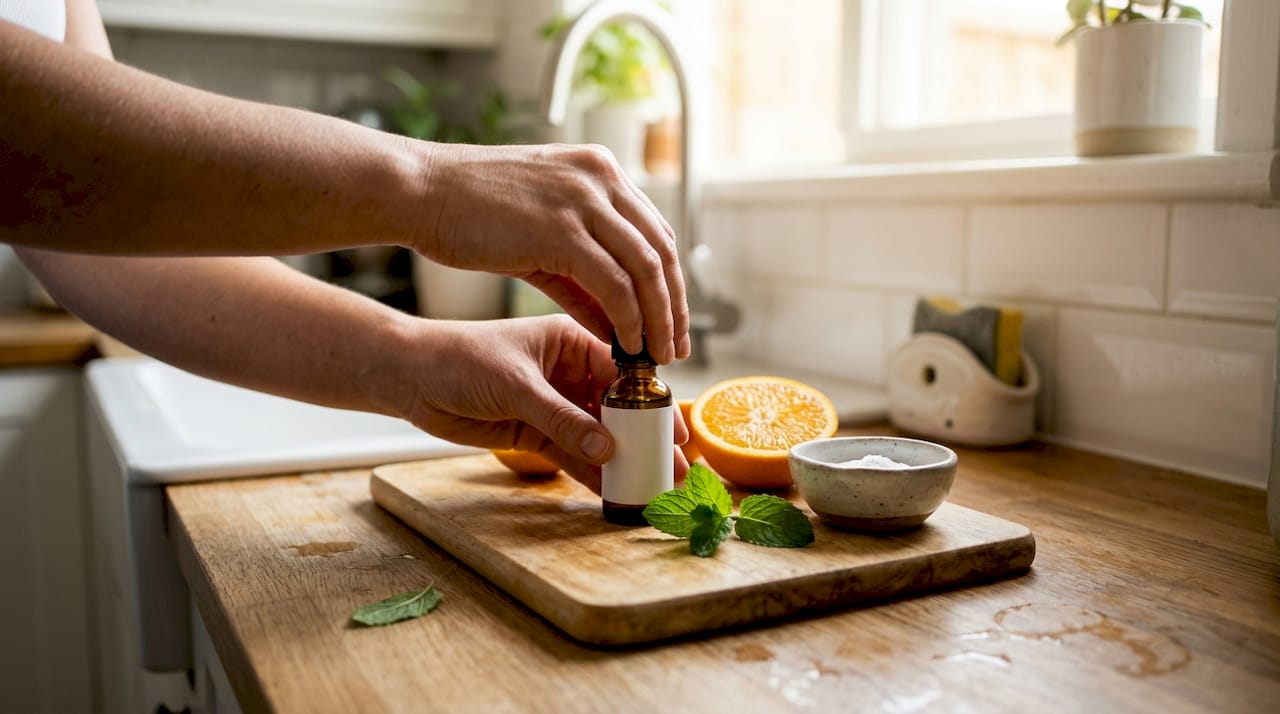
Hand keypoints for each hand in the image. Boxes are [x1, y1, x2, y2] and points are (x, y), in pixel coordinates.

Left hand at [398, 314, 688, 492]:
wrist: (411, 377)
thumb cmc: (461, 359)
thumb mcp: (517, 386)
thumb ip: (562, 419)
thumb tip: (608, 451)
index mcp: (572, 341)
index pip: (624, 373)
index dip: (652, 404)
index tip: (675, 431)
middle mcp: (570, 371)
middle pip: (618, 409)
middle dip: (646, 438)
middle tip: (675, 468)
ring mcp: (554, 403)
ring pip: (598, 436)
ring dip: (623, 461)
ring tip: (653, 488)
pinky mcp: (535, 432)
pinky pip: (571, 455)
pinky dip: (591, 474)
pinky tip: (613, 493)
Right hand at [414, 143, 690, 364]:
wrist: (420, 190)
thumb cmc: (469, 210)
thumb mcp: (540, 231)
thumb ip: (581, 272)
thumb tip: (616, 320)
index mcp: (600, 170)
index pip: (655, 232)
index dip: (669, 283)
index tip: (670, 322)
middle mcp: (601, 178)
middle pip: (661, 251)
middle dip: (673, 306)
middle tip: (674, 348)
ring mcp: (584, 201)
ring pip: (647, 269)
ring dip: (658, 319)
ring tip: (656, 355)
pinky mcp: (562, 230)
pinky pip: (614, 284)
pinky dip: (628, 319)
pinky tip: (626, 345)